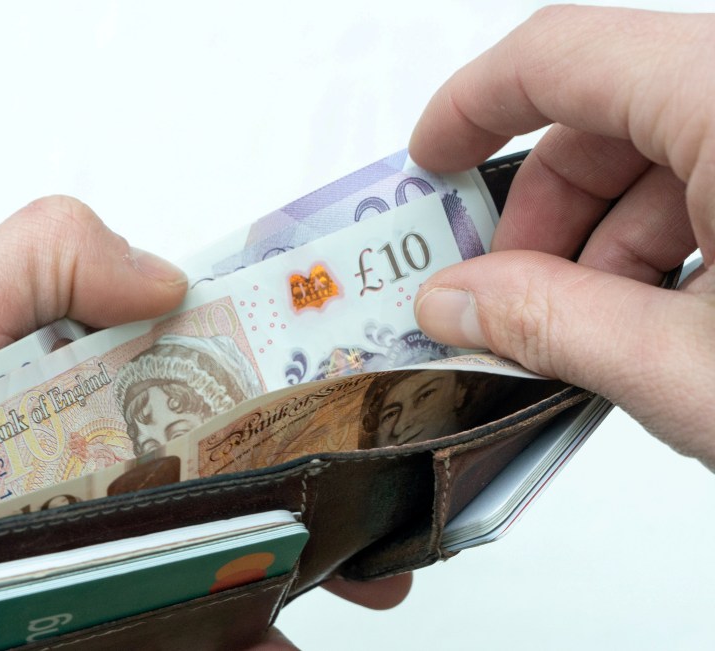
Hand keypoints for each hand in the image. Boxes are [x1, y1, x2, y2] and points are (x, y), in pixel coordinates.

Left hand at [0, 195, 411, 648]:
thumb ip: (42, 258)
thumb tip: (170, 275)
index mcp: (61, 397)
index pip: (195, 384)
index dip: (283, 394)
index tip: (359, 412)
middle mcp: (73, 482)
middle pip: (218, 493)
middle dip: (311, 510)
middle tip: (381, 541)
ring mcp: (67, 571)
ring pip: (198, 581)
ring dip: (281, 593)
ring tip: (356, 596)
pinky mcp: (57, 635)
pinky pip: (153, 643)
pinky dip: (221, 647)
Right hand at [409, 5, 714, 470]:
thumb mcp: (691, 372)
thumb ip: (550, 325)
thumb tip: (451, 303)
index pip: (562, 54)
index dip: (471, 105)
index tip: (428, 162)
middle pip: (607, 114)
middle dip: (540, 214)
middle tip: (503, 301)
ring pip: (663, 149)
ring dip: (603, 241)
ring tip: (590, 333)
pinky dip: (667, 240)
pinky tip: (661, 321)